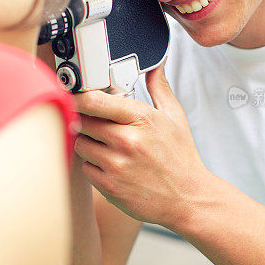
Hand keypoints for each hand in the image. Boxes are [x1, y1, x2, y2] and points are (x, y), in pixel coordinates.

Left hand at [74, 64, 208, 229]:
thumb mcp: (175, 117)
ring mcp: (116, 164)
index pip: (95, 100)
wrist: (188, 199)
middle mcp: (127, 140)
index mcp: (141, 118)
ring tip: (108, 147)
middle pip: (83, 120)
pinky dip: (93, 166)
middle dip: (87, 120)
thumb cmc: (180, 159)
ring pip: (80, 144)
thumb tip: (155, 65)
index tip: (76, 96)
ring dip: (88, 143)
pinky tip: (111, 166)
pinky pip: (85, 168)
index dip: (79, 96)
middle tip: (100, 125)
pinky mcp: (109, 186)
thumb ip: (159, 87)